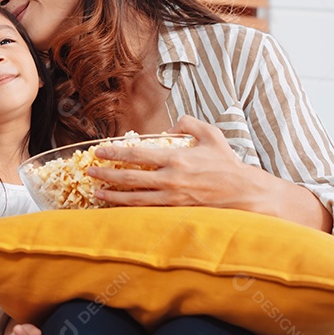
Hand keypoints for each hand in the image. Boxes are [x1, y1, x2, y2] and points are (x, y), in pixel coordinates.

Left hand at [87, 115, 254, 207]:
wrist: (243, 193)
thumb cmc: (227, 163)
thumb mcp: (211, 135)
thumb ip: (188, 124)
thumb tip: (171, 126)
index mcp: (176, 158)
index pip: (137, 154)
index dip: (115, 152)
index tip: (99, 151)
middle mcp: (171, 179)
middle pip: (130, 178)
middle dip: (106, 174)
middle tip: (89, 171)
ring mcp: (173, 198)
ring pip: (135, 198)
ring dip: (113, 195)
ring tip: (96, 191)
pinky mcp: (176, 211)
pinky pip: (148, 210)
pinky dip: (130, 208)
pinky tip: (118, 206)